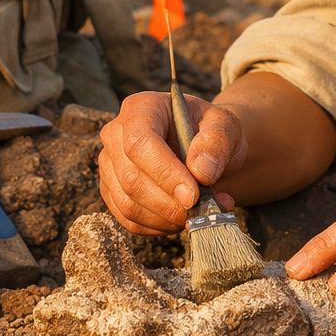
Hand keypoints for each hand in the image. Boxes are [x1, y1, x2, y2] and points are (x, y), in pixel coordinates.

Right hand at [98, 90, 246, 234]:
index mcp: (141, 108)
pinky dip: (158, 227)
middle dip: (169, 203)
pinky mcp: (112, 192)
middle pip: (131, 178)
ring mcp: (110, 165)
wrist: (203, 148)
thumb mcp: (225, 126)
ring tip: (200, 213)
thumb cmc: (211, 132)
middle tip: (203, 209)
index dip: (164, 173)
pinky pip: (129, 220)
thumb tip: (201, 171)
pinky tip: (183, 219)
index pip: (140, 143)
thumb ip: (217, 142)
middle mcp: (116, 134)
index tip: (193, 195)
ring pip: (128, 204)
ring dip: (166, 218)